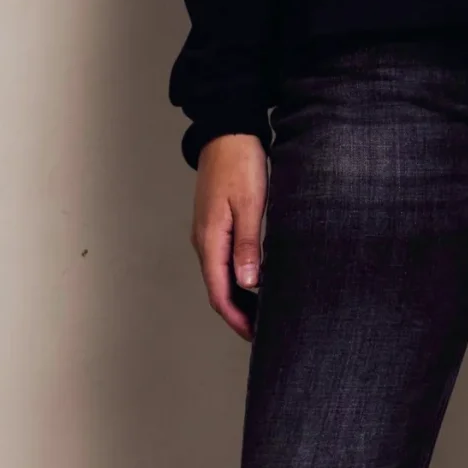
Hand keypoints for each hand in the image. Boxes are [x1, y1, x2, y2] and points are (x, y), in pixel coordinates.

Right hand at [190, 133, 269, 338]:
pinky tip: (255, 281)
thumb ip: (248, 245)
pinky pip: (222, 261)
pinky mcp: (215, 224)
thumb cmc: (240, 164)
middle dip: (238, 314)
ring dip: (238, 297)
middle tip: (263, 331)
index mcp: (210, 239)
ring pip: (220, 276)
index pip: (219, 293)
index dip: (237, 319)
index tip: (256, 336)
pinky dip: (237, 278)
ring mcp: (207, 233)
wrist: (228, 132)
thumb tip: (247, 283)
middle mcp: (203, 240)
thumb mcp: (250, 204)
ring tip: (263, 312)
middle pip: (218, 289)